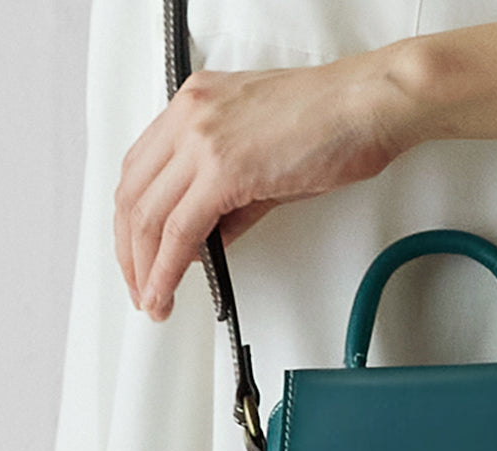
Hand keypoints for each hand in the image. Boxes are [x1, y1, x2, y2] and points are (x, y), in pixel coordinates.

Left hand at [114, 53, 417, 320]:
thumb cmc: (334, 121)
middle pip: (132, 195)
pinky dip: (166, 270)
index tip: (139, 253)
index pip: (139, 170)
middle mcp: (189, 116)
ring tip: (152, 299)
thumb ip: (228, 198)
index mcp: (194, 105)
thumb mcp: (262, 154)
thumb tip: (211, 237)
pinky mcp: (223, 169)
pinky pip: (179, 231)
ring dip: (144, 268)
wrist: (367, 105)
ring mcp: (202, 139)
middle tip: (139, 286)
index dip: (131, 222)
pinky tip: (167, 290)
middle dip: (129, 253)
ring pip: (147, 217)